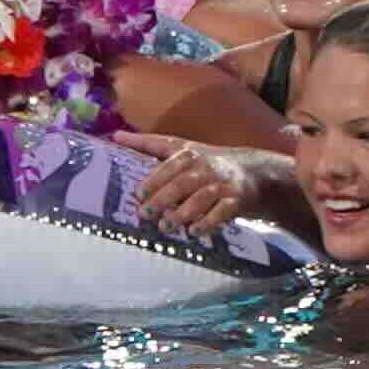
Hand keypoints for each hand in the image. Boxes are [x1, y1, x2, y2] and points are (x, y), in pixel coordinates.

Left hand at [133, 142, 286, 236]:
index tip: (139, 194)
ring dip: (183, 213)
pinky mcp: (236, 200)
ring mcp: (222, 184)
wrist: (252, 171)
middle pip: (183, 183)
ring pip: (201, 198)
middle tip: (145, 214)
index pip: (169, 166)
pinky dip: (208, 222)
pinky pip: (222, 212)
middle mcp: (206, 168)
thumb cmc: (206, 162)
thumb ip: (148, 144)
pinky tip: (194, 232)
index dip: (154, 180)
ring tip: (165, 226)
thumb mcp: (180, 148)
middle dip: (163, 199)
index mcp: (190, 155)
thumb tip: (115, 136)